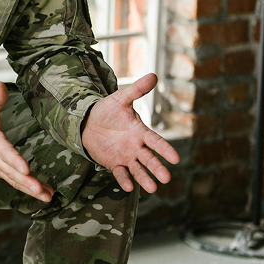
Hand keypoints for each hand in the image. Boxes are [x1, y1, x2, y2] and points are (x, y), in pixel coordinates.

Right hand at [0, 82, 53, 201]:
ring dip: (29, 189)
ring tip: (46, 195)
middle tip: (41, 190)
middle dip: (26, 182)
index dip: (14, 160)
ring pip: (12, 180)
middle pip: (10, 171)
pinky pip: (13, 182)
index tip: (26, 168)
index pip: (3, 150)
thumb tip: (0, 85)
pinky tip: (41, 192)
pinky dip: (26, 189)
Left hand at [81, 73, 179, 192]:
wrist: (88, 121)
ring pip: (137, 169)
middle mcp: (136, 146)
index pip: (155, 141)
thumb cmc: (107, 110)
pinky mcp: (113, 163)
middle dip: (157, 168)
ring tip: (153, 188)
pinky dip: (124, 179)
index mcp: (140, 131)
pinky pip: (120, 173)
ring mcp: (125, 156)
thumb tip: (153, 75)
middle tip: (166, 178)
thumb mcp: (120, 99)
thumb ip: (136, 90)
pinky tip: (127, 187)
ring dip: (144, 178)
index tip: (176, 158)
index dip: (164, 149)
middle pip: (149, 159)